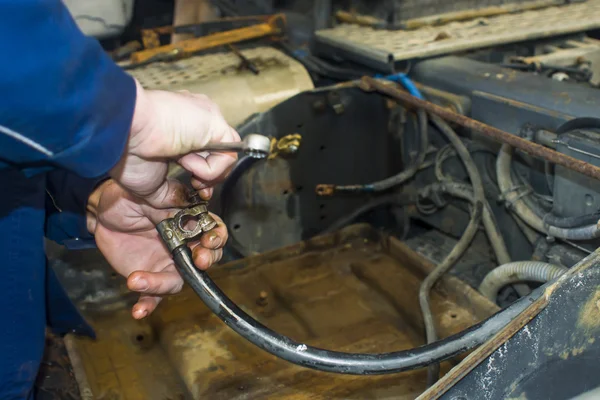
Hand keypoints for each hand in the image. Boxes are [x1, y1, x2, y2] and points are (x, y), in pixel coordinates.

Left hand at [87, 180, 227, 318]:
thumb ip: (171, 198)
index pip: (214, 231)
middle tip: (198, 260)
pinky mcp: (149, 277)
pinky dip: (147, 305)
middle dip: (206, 261)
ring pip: (178, 281)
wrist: (103, 212)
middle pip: (206, 259)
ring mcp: (167, 264)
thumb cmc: (130, 197)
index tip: (208, 240)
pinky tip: (138, 311)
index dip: (216, 236)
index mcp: (190, 222)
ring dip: (163, 284)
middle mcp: (184, 245)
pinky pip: (152, 296)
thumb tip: (190, 199)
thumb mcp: (151, 192)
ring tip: (138, 280)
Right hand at [110, 80, 239, 206]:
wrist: (122, 133)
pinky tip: (186, 159)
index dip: (203, 175)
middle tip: (197, 188)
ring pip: (226, 155)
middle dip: (210, 179)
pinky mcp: (214, 121)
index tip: (193, 188)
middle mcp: (194, 119)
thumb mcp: (151, 184)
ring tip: (184, 167)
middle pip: (219, 154)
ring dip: (206, 173)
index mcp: (178, 127)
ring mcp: (205, 118)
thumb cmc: (125, 151)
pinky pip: (227, 154)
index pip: (204, 153)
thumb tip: (184, 202)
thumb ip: (171, 193)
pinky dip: (209, 169)